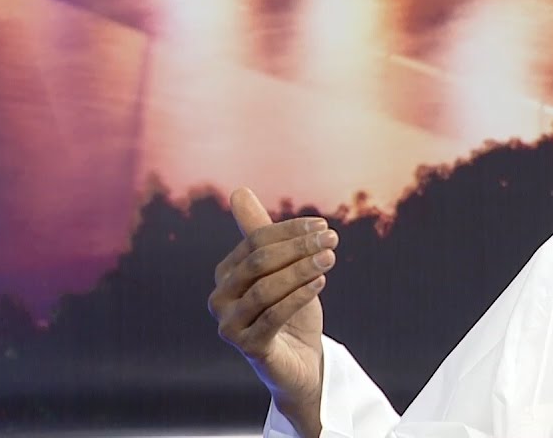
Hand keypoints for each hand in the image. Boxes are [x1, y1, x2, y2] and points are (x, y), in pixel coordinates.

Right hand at [208, 188, 337, 436]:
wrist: (299, 360)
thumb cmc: (290, 309)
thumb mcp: (283, 269)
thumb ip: (263, 233)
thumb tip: (239, 191)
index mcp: (226, 274)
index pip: (255, 241)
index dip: (290, 230)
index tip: (323, 224)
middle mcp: (219, 299)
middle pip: (259, 262)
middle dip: (298, 247)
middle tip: (332, 238)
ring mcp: (229, 326)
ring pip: (267, 289)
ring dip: (303, 269)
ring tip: (330, 258)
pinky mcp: (248, 347)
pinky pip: (273, 316)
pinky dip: (298, 296)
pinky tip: (321, 282)